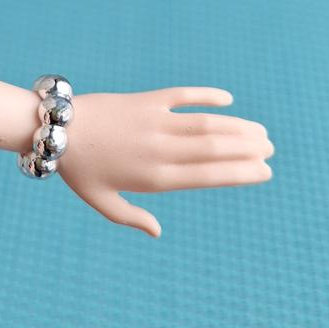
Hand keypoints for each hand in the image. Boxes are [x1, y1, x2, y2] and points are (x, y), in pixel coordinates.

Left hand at [57, 87, 273, 237]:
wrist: (58, 129)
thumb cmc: (79, 170)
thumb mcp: (103, 202)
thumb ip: (133, 218)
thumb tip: (158, 232)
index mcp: (155, 178)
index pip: (209, 176)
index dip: (241, 173)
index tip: (265, 171)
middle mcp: (161, 150)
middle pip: (216, 149)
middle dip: (249, 149)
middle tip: (270, 149)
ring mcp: (155, 122)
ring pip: (207, 123)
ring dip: (238, 126)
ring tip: (261, 130)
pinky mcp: (146, 101)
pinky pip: (183, 95)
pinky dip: (207, 95)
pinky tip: (227, 98)